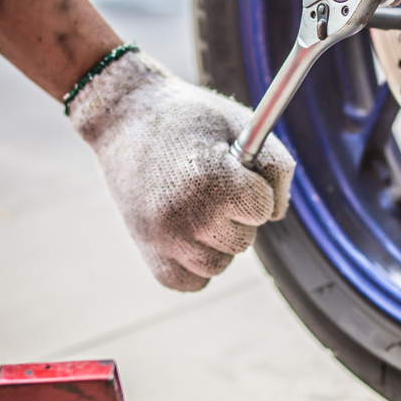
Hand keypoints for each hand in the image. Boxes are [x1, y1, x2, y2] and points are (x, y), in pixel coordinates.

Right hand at [68, 51, 294, 290]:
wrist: (125, 118)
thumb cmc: (191, 120)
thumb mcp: (241, 124)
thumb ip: (276, 164)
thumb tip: (276, 213)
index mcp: (212, 178)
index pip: (262, 208)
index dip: (253, 187)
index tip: (231, 169)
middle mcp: (187, 213)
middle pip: (243, 239)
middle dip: (236, 215)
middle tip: (209, 186)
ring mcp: (164, 237)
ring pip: (219, 264)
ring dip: (217, 242)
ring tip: (196, 206)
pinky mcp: (149, 253)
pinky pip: (191, 281)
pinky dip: (194, 264)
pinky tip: (185, 231)